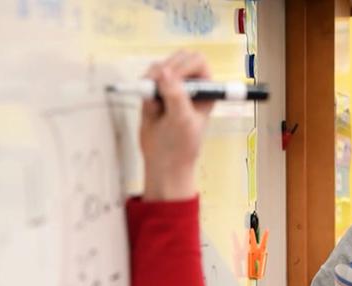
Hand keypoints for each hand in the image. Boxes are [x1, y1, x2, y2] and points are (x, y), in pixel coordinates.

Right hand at [139, 51, 214, 201]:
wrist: (164, 161)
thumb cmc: (182, 144)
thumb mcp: (182, 120)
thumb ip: (175, 95)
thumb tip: (163, 73)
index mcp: (206, 89)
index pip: (197, 61)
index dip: (184, 65)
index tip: (172, 79)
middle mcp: (191, 85)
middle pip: (178, 58)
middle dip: (166, 69)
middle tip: (159, 87)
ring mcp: (172, 87)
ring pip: (159, 67)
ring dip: (154, 81)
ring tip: (156, 104)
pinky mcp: (156, 92)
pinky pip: (147, 79)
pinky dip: (145, 88)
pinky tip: (151, 108)